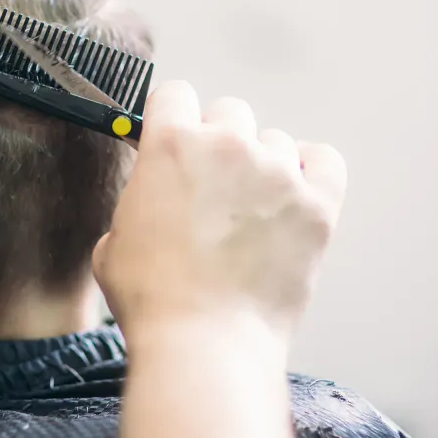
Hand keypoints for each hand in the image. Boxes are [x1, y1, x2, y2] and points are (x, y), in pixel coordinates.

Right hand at [93, 82, 346, 344]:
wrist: (204, 343)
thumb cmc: (153, 299)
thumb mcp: (114, 239)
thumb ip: (139, 200)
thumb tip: (154, 198)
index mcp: (169, 144)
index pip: (175, 95)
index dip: (172, 120)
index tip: (176, 142)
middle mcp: (226, 145)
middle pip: (229, 113)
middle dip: (219, 143)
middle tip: (213, 187)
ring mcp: (276, 173)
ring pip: (274, 140)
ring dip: (262, 165)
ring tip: (251, 210)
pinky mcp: (316, 205)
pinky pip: (324, 160)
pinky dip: (311, 171)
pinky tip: (294, 194)